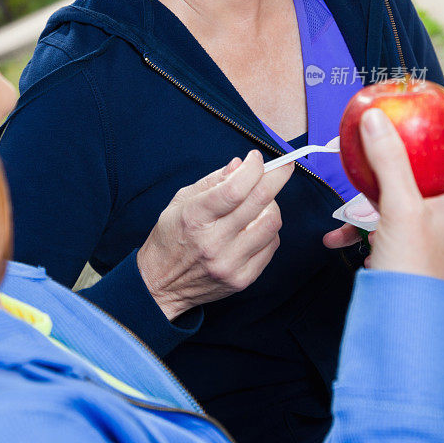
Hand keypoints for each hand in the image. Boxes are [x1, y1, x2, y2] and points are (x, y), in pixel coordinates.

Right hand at [137, 150, 293, 319]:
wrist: (161, 284)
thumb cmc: (170, 237)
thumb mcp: (181, 201)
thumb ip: (213, 181)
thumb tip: (241, 165)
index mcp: (195, 217)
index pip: (235, 188)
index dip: (253, 168)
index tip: (257, 158)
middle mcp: (213, 242)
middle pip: (259, 202)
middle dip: (277, 177)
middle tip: (283, 166)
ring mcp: (229, 263)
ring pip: (271, 224)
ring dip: (272, 205)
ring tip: (260, 202)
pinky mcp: (242, 280)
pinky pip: (271, 246)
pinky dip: (268, 229)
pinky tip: (256, 225)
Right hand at [326, 107, 443, 281]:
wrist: (399, 315)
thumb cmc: (414, 265)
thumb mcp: (400, 206)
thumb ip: (388, 160)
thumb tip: (374, 118)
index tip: (440, 99)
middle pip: (430, 166)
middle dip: (401, 150)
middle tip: (385, 126)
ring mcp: (427, 226)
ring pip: (401, 191)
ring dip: (371, 190)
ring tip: (353, 179)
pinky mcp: (404, 240)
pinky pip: (382, 218)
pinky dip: (361, 224)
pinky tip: (339, 234)